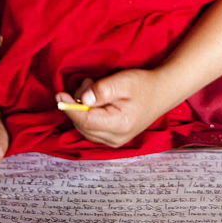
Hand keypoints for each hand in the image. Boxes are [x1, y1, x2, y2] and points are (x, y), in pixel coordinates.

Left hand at [56, 69, 170, 148]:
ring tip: (93, 90)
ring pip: (86, 129)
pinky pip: (92, 130)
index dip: (70, 107)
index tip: (59, 95)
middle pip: (83, 125)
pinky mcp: (115, 139)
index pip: (85, 120)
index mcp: (119, 125)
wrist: (162, 92)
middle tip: (86, 84)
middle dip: (77, 105)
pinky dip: (88, 116)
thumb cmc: (143, 84)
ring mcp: (116, 141)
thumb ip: (102, 90)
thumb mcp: (123, 81)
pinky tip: (95, 102)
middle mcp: (116, 138)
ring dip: (82, 110)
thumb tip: (83, 98)